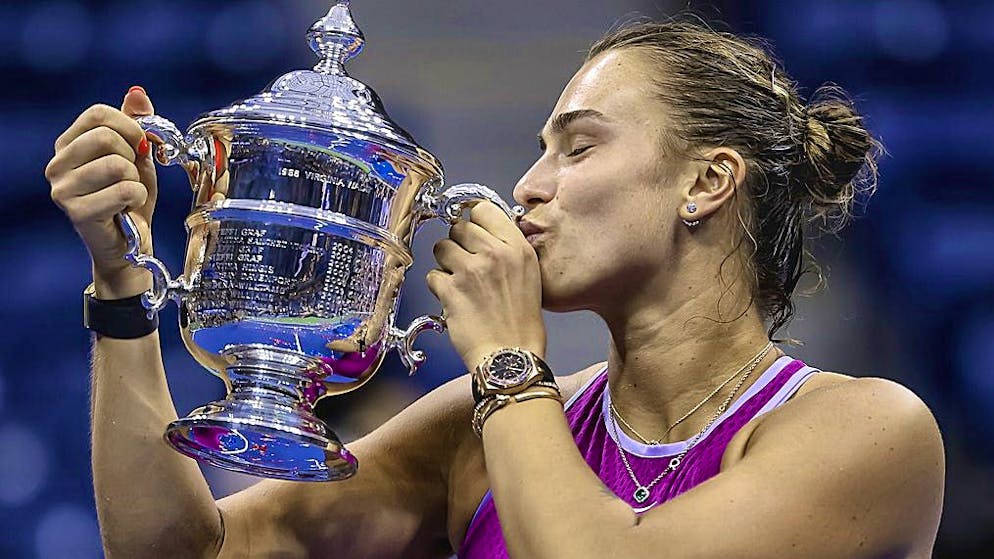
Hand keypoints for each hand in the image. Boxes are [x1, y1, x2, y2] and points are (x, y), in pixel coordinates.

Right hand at [46, 87, 157, 297]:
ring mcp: (61, 188)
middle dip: (134, 157)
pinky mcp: (76, 211)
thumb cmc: (131, 199)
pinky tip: (128, 209)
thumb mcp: (138, 157)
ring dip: (136, 181)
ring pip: (117, 164)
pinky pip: (124, 190)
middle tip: (132, 177)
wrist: (130, 244)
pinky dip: (138, 198)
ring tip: (128, 194)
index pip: (98, 114)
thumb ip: (137, 124)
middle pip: (107, 137)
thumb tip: (137, 93)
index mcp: (68, 144)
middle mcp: (56, 164)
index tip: (142, 146)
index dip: (131, 127)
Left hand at [426, 202, 545, 369]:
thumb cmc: (521, 324)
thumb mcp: (529, 275)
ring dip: (445, 264)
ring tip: (460, 284)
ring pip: (441, 248)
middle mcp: (495, 254)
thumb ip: (509, 249)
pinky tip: (454, 301)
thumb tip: (484, 233)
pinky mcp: (451, 290)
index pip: (484, 209)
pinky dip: (439, 288)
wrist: (511, 356)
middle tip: (466, 265)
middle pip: (459, 227)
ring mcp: (471, 271)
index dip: (473, 220)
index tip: (470, 231)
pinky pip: (432, 276)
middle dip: (458, 245)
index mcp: (518, 248)